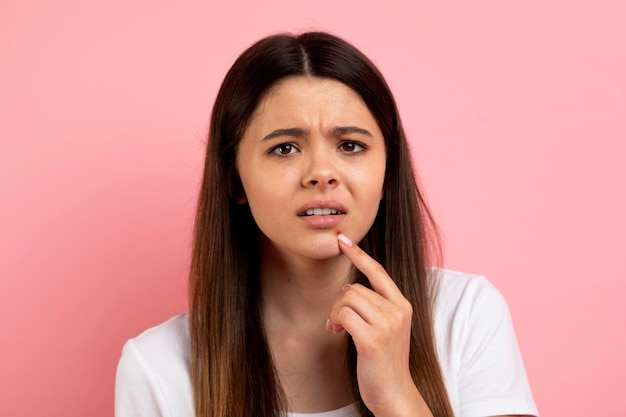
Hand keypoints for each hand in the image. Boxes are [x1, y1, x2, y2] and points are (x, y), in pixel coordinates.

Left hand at [327, 234, 432, 416]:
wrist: (395, 394)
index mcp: (403, 305)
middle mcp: (398, 311)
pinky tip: (336, 333)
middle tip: (336, 321)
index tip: (343, 240)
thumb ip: (375, 306)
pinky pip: (344, 315)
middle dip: (339, 302)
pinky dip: (335, 322)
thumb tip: (349, 289)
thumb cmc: (385, 361)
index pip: (378, 272)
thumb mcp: (386, 328)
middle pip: (355, 288)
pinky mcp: (373, 338)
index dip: (359, 255)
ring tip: (337, 328)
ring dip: (335, 313)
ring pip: (347, 299)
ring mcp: (387, 324)